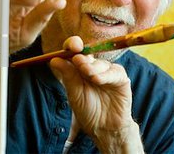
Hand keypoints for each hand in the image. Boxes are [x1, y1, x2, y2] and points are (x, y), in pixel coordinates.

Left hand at [50, 37, 142, 152]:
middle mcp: (93, 67)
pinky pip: (114, 72)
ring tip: (89, 76)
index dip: (73, 45)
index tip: (72, 46)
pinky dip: (106, 75)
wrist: (104, 128)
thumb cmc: (88, 111)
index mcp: (79, 69)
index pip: (74, 51)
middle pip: (88, 54)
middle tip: (78, 62)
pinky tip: (98, 80)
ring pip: (100, 63)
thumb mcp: (74, 93)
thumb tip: (54, 59)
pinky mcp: (120, 78)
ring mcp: (107, 72)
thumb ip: (67, 75)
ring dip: (93, 68)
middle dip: (83, 58)